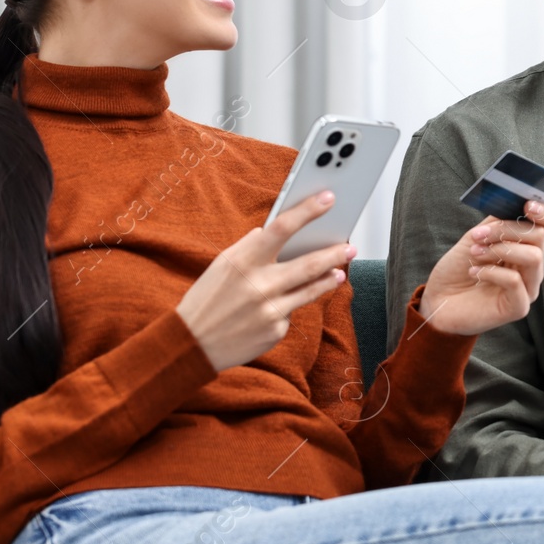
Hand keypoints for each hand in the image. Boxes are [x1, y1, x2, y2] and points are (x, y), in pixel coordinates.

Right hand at [176, 190, 354, 371]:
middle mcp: (259, 285)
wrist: (192, 344)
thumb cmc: (207, 298)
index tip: (328, 198)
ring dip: (329, 279)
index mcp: (243, 261)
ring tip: (339, 272)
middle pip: (309, 264)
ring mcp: (270, 311)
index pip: (282, 228)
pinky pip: (291, 312)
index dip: (308, 211)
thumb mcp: (222, 265)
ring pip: (311, 290)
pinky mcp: (276, 331)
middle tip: (351, 246)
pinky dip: (288, 306)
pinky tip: (277, 308)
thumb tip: (270, 231)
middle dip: (334, 254)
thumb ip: (249, 247)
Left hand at [417, 200, 543, 335]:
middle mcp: (532, 268)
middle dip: (507, 229)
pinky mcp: (518, 307)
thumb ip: (497, 220)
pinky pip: (515, 281)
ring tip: (475, 254)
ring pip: (533, 257)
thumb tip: (514, 203)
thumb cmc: (459, 269)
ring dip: (499, 249)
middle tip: (479, 236)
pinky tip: (474, 273)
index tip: (527, 205)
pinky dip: (491, 271)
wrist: (439, 299)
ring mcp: (528, 288)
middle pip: (540, 237)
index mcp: (526, 248)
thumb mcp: (477, 236)